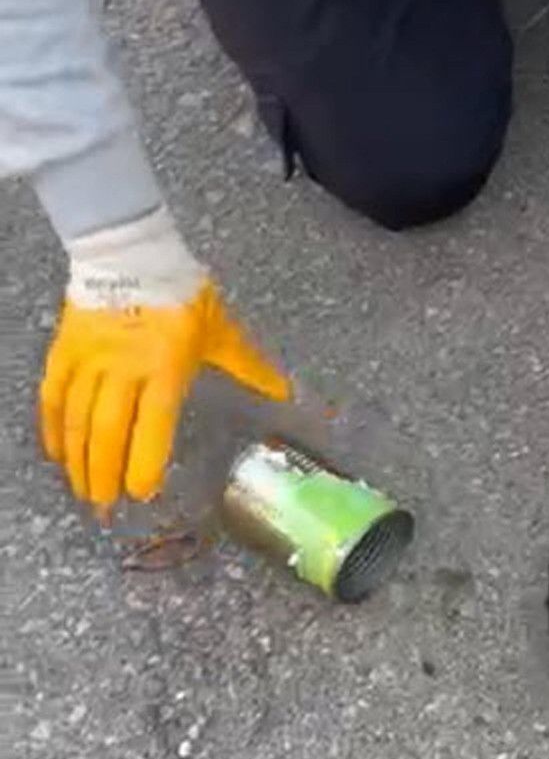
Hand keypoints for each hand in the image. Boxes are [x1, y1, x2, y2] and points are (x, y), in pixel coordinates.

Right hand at [39, 207, 290, 510]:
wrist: (131, 250)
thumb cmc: (182, 292)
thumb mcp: (220, 329)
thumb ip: (248, 365)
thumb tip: (286, 392)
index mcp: (165, 364)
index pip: (153, 423)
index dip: (145, 459)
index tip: (142, 491)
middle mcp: (123, 367)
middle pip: (107, 430)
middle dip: (104, 473)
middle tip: (105, 507)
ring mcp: (89, 359)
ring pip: (77, 419)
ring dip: (78, 459)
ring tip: (82, 490)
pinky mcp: (64, 350)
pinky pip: (53, 396)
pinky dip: (52, 428)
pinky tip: (56, 454)